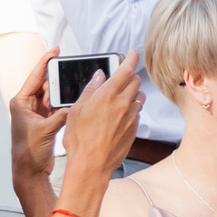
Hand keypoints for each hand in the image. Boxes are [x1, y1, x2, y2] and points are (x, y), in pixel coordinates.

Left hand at [9, 50, 71, 185]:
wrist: (29, 171)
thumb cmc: (29, 151)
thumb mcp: (46, 130)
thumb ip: (61, 116)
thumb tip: (76, 106)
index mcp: (21, 103)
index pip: (35, 76)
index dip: (45, 62)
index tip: (55, 50)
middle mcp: (28, 105)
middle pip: (46, 84)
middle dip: (59, 76)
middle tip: (73, 66)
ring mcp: (37, 113)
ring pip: (53, 96)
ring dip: (64, 90)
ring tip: (78, 81)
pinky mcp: (46, 122)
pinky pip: (58, 107)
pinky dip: (66, 103)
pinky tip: (77, 98)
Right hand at [60, 52, 143, 183]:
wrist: (91, 165)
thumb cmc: (79, 139)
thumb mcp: (77, 110)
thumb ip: (90, 90)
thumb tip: (99, 76)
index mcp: (107, 96)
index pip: (125, 70)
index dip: (131, 59)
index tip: (135, 52)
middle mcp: (123, 104)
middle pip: (135, 82)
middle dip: (129, 76)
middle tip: (121, 76)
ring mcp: (131, 117)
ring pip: (139, 97)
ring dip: (132, 92)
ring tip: (120, 96)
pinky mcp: (134, 129)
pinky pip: (137, 112)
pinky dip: (131, 108)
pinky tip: (119, 114)